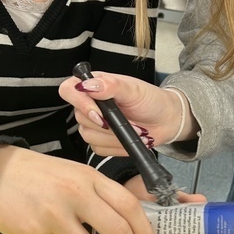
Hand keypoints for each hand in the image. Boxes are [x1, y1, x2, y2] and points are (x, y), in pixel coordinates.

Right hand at [0, 145, 153, 233]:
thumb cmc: (39, 175)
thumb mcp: (74, 174)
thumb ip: (97, 195)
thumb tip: (125, 227)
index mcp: (89, 178)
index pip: (128, 204)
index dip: (143, 228)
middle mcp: (76, 194)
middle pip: (117, 231)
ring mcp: (53, 214)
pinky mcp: (32, 231)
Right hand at [59, 72, 196, 153]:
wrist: (165, 120)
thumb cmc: (151, 100)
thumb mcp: (134, 89)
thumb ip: (111, 86)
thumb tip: (89, 84)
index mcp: (94, 85)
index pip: (68, 90)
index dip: (80, 103)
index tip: (100, 113)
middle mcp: (89, 104)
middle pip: (80, 118)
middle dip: (109, 124)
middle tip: (131, 122)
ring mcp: (93, 124)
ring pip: (89, 136)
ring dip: (115, 137)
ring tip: (134, 130)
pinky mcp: (100, 142)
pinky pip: (99, 149)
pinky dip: (117, 147)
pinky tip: (130, 139)